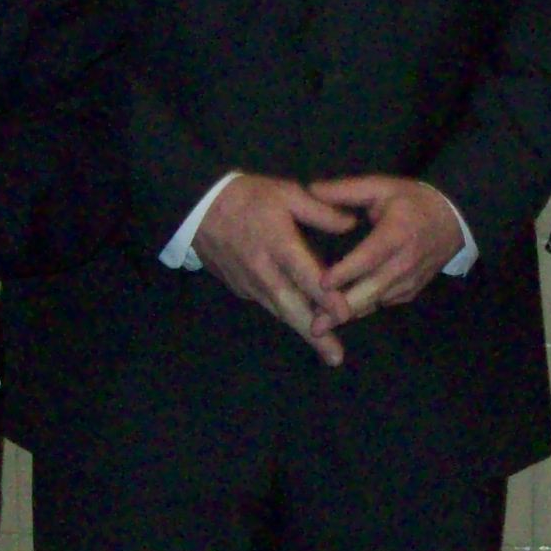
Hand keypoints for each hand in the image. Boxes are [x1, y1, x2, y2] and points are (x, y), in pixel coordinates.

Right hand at [192, 174, 357, 366]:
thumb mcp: (287, 193)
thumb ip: (320, 210)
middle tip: (335, 357)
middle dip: (315, 334)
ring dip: (303, 331)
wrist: (199, 208)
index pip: (305, 275)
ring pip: (280, 312)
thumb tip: (351, 224)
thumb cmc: (248, 197)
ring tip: (327, 350)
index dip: (325, 297)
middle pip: (291, 307)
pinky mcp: (242, 289)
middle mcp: (263, 270)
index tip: (344, 315)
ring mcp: (250, 283)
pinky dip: (288, 315)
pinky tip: (305, 323)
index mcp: (278, 243)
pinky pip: (269, 305)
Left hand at [308, 175, 463, 322]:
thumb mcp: (381, 187)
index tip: (322, 284)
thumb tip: (311, 190)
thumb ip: (346, 190)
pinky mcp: (410, 292)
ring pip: (375, 302)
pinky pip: (382, 304)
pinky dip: (361, 309)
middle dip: (342, 310)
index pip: (370, 257)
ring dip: (348, 314)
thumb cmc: (412, 202)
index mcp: (397, 233)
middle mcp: (405, 262)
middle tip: (314, 325)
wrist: (452, 220)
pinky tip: (338, 315)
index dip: (346, 271)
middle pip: (371, 290)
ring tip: (319, 326)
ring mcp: (410, 281)